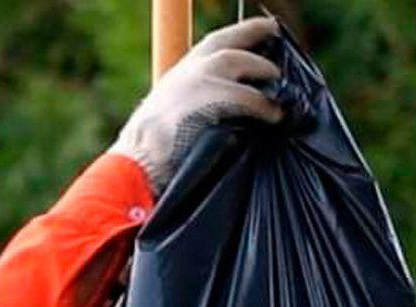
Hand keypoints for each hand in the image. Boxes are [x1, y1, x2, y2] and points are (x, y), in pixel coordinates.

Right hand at [110, 16, 283, 194]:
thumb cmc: (150, 154)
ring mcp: (196, 80)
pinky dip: (264, 106)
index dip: (235, 37)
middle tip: (272, 31)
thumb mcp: (167, 119)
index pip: (210, 47)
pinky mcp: (210, 98)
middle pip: (225, 41)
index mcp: (176, 77)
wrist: (137, 166)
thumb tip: (227, 111)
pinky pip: (248, 96)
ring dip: (262, 69)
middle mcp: (185, 71)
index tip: (256, 31)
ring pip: (238, 60)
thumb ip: (193, 105)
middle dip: (252, 32)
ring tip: (278, 83)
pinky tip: (275, 115)